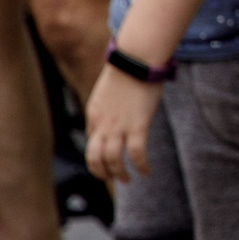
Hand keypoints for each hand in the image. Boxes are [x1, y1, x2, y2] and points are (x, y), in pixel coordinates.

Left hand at [84, 67, 162, 182]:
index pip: (92, 142)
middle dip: (102, 172)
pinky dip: (141, 166)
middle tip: (113, 178)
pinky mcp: (138, 126)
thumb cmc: (127, 70)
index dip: (98, 155)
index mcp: (94, 115)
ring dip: (119, 174)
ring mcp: (119, 127)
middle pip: (94, 158)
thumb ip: (108, 105)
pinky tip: (147, 172)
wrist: (135, 60)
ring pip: (113, 161)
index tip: (109, 160)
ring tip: (128, 179)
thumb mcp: (108, 90)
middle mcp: (102, 125)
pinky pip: (137, 154)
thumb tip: (115, 112)